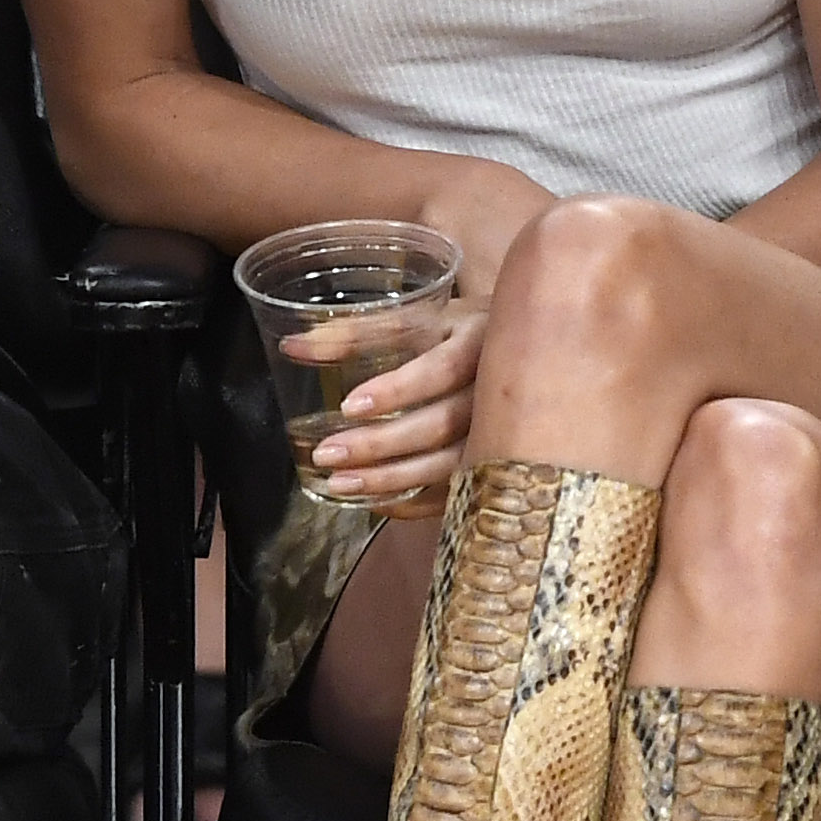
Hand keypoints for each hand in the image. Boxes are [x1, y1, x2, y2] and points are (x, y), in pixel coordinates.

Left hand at [302, 304, 482, 514]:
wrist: (527, 355)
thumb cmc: (462, 331)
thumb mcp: (421, 318)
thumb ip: (359, 331)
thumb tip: (293, 347)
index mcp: (480, 341)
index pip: (441, 370)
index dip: (397, 390)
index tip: (349, 406)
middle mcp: (497, 390)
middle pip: (442, 425)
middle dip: (381, 444)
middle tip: (327, 454)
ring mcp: (503, 431)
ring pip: (450, 464)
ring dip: (393, 478)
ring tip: (340, 483)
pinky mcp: (496, 461)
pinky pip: (459, 491)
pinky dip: (418, 501)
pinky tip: (378, 503)